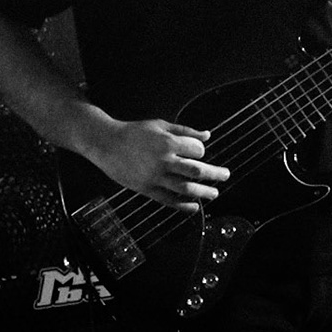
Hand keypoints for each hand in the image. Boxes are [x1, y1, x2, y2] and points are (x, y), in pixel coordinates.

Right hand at [84, 116, 229, 212]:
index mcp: (168, 142)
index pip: (197, 151)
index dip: (202, 152)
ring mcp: (155, 177)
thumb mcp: (160, 125)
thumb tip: (207, 135)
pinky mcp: (146, 189)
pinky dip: (183, 205)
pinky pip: (168, 200)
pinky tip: (194, 207)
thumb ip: (185, 130)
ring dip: (203, 193)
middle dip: (214, 174)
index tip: (200, 153)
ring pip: (185, 189)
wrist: (106, 143)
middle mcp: (163, 161)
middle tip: (225, 175)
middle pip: (196, 171)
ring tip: (214, 193)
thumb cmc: (134, 132)